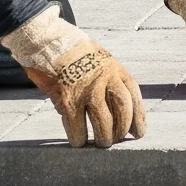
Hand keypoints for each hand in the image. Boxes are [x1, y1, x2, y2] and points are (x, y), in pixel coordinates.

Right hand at [1, 9, 145, 147]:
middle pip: (122, 110)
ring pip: (103, 121)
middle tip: (116, 140)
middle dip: (122, 130)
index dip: (138, 118)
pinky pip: (76, 125)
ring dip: (103, 137)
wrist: (47, 41)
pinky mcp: (67, 98)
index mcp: (115, 69)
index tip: (138, 132)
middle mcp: (105, 79)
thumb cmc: (73, 52)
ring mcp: (86, 89)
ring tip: (100, 144)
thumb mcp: (100, 59)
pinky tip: (78, 142)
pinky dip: (78, 137)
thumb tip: (114, 106)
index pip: (133, 97)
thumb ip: (109, 79)